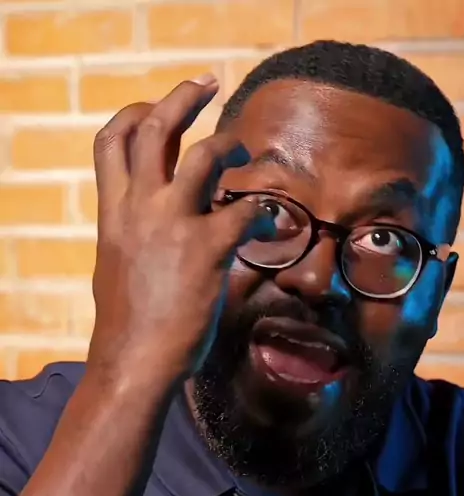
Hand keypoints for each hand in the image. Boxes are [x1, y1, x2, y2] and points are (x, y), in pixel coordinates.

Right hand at [88, 75, 266, 381]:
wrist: (134, 362)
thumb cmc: (126, 327)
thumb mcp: (114, 269)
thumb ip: (128, 239)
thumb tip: (141, 234)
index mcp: (113, 214)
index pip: (112, 142)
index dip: (134, 115)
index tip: (156, 108)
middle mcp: (140, 209)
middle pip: (156, 128)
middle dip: (183, 96)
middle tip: (209, 83)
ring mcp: (174, 225)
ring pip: (205, 155)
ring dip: (231, 144)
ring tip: (248, 153)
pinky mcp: (208, 250)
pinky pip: (245, 210)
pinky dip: (262, 208)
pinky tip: (269, 218)